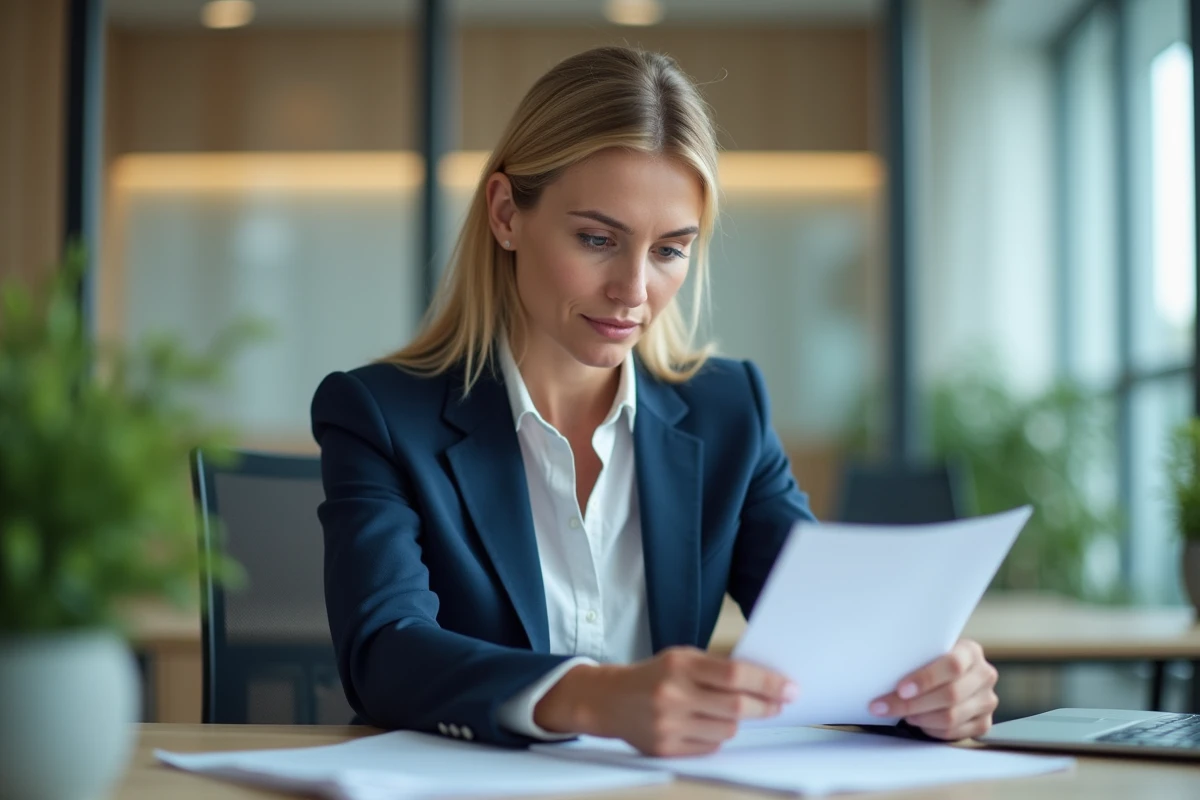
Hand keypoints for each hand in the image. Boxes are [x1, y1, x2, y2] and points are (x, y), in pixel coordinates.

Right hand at [534, 646, 796, 755]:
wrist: (609, 700)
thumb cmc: (653, 676)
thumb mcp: (681, 658)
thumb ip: (716, 669)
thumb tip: (764, 684)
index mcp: (679, 665)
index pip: (734, 675)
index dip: (768, 682)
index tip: (790, 688)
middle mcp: (673, 694)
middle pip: (736, 707)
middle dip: (766, 706)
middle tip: (781, 704)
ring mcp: (668, 724)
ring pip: (727, 730)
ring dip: (739, 722)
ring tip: (732, 713)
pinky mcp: (666, 748)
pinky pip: (710, 747)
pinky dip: (717, 737)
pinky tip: (708, 725)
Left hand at [868, 638, 998, 740]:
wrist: (948, 674)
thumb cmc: (930, 661)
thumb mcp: (926, 650)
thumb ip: (915, 656)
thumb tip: (882, 667)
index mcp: (970, 651)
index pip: (953, 665)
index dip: (926, 678)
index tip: (900, 688)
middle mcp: (984, 675)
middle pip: (950, 695)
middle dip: (912, 704)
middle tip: (884, 707)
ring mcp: (987, 700)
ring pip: (951, 717)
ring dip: (919, 718)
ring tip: (901, 713)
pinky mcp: (984, 722)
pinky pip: (954, 733)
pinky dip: (931, 730)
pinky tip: (917, 722)